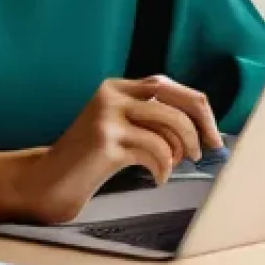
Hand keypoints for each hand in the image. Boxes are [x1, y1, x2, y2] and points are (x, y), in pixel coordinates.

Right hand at [15, 75, 223, 224]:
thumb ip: (148, 118)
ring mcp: (107, 116)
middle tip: (206, 151)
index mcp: (116, 87)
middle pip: (172, 98)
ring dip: (181, 151)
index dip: (198, 108)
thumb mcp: (119, 127)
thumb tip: (199, 127)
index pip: (167, 85)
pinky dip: (163, 168)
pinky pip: (154, 151)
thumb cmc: (91, 158)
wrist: (51, 179)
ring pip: (168, 124)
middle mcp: (111, 95)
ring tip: (172, 166)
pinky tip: (156, 178)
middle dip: (199, 126)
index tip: (212, 134)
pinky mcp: (106, 141)